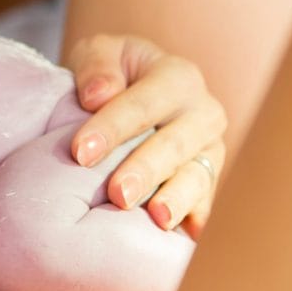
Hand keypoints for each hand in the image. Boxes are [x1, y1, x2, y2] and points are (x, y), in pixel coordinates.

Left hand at [65, 35, 227, 237]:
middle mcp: (202, 113)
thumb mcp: (98, 53)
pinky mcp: (209, 180)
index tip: (81, 152)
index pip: (143, 103)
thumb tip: (98, 95)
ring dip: (177, 197)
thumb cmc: (110, 74)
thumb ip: (97, 66)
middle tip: (118, 194)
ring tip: (157, 217)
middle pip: (175, 143)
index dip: (112, 127)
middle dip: (146, 169)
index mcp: (177, 77)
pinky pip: (207, 201)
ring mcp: (210, 150)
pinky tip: (187, 237)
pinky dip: (198, 218)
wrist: (130, 91)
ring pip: (198, 174)